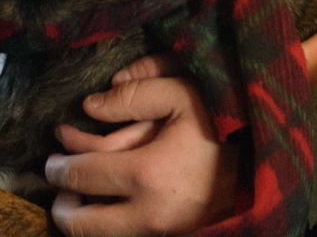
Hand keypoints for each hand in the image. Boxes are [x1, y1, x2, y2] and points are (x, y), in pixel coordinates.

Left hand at [46, 62, 239, 236]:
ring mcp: (159, 233)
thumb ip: (134, 93)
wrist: (263, 163)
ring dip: (84, 220)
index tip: (52, 154)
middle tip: (59, 186)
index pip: (82, 175)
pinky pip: (126, 235)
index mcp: (146, 174)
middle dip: (63, 207)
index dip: (59, 165)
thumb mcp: (182, 94)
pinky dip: (109, 224)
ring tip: (79, 198)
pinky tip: (108, 204)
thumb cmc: (222, 125)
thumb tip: (91, 106)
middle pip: (83, 226)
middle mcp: (147, 215)